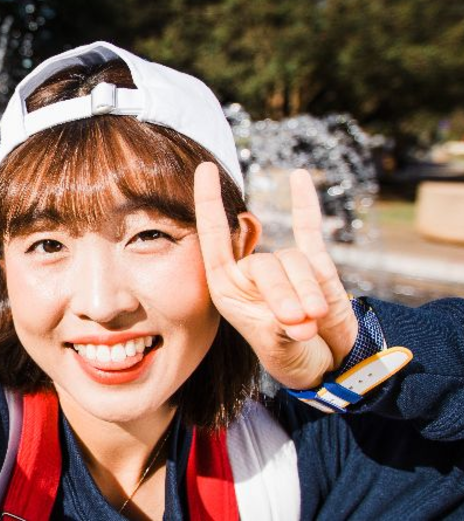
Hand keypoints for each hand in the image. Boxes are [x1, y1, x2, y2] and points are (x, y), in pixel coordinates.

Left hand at [193, 162, 357, 389]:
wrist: (329, 365)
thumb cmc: (293, 361)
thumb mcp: (280, 352)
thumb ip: (282, 332)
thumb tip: (296, 317)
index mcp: (228, 290)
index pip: (214, 240)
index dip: (209, 204)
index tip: (205, 169)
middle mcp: (251, 274)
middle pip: (265, 263)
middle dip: (283, 294)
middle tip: (298, 324)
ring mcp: (285, 267)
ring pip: (295, 261)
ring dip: (307, 290)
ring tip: (314, 321)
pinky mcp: (317, 265)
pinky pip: (309, 229)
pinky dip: (305, 204)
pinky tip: (298, 177)